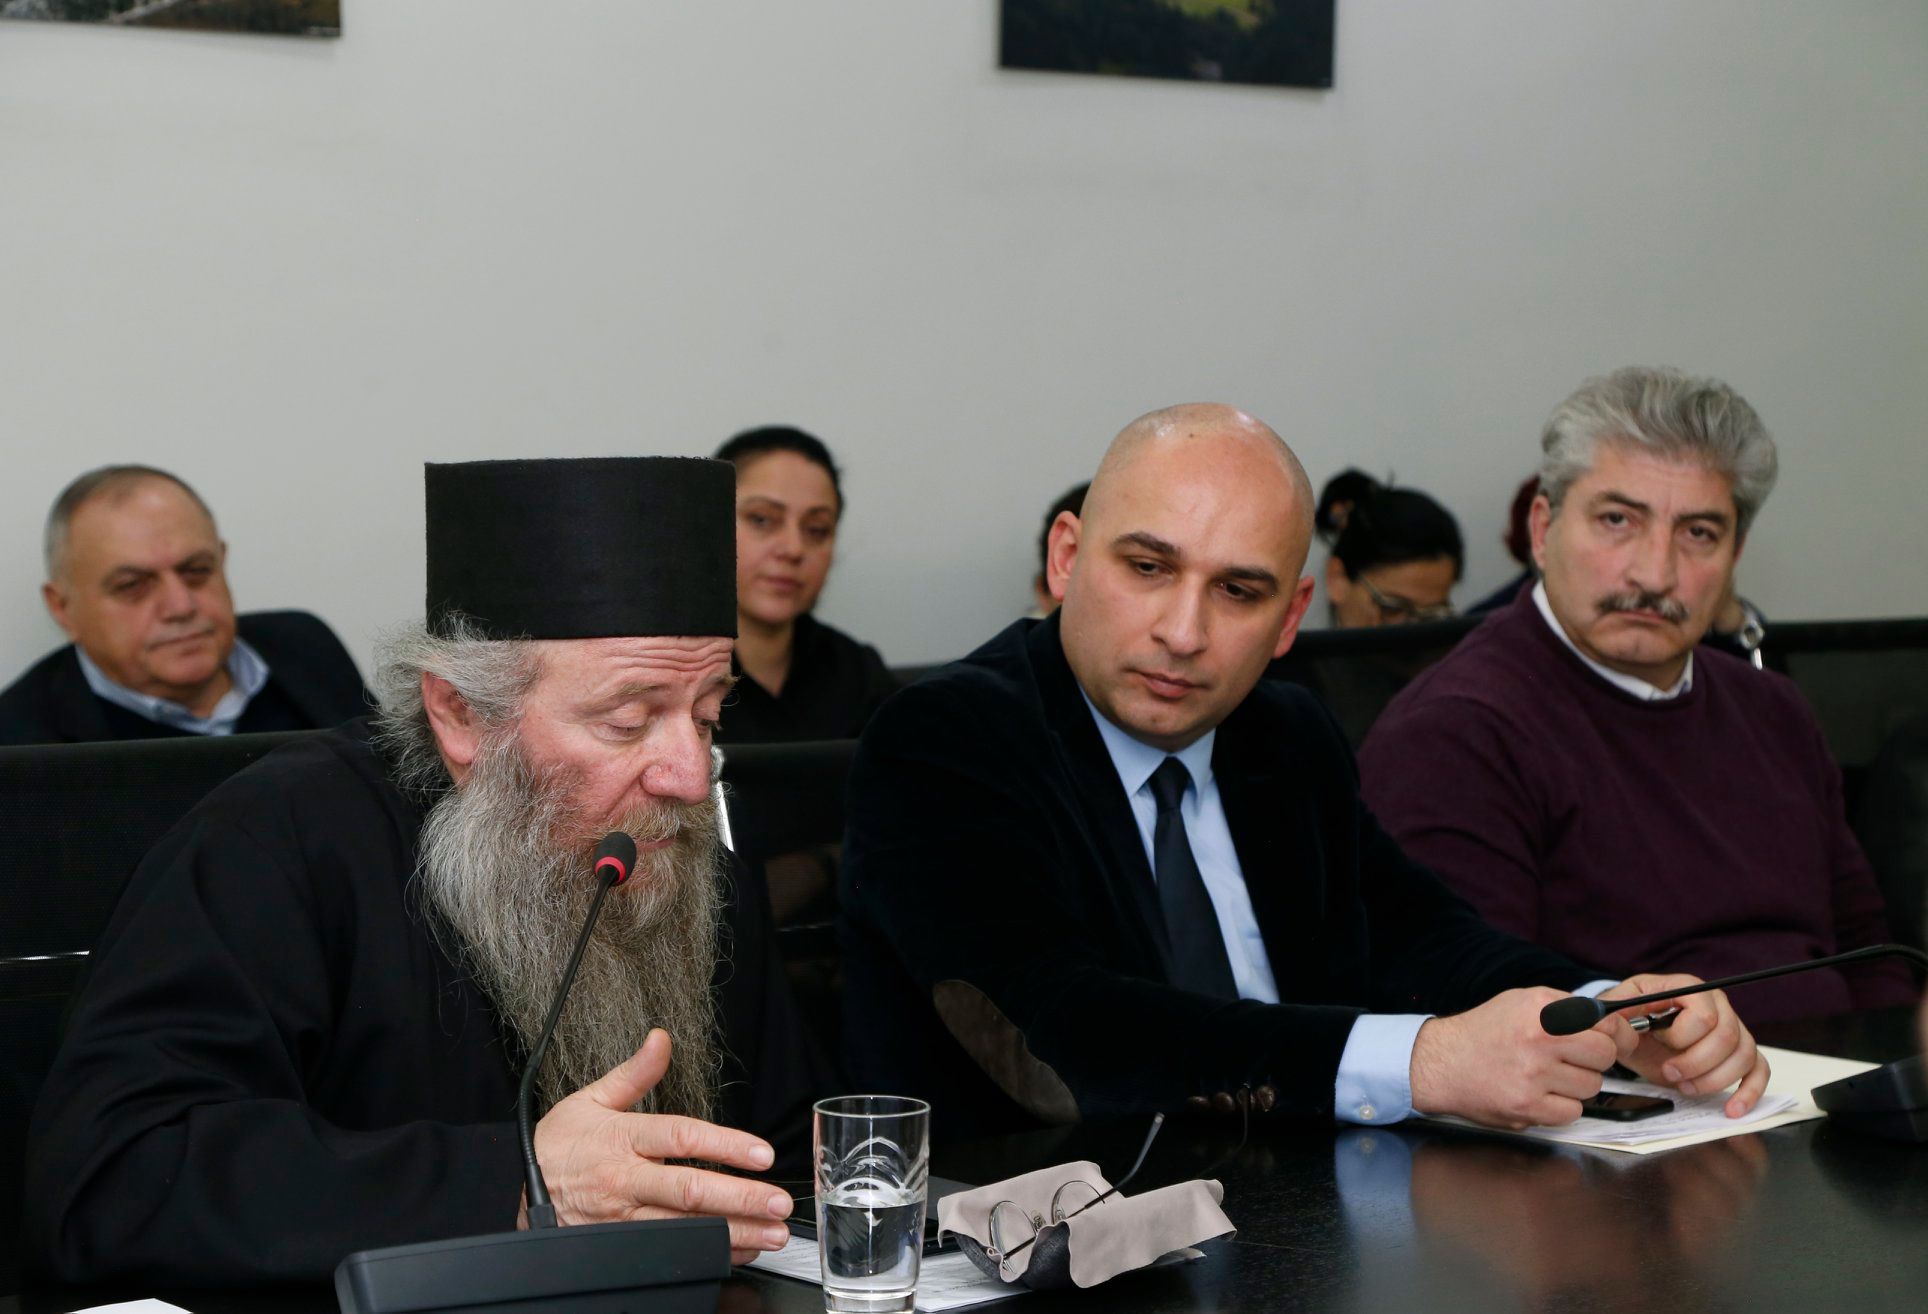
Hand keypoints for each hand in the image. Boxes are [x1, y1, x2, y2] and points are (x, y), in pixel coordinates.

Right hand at [526, 1029, 792, 1263]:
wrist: (514, 1188)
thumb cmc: (558, 1145)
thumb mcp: (592, 1099)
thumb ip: (635, 1073)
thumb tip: (661, 1039)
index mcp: (622, 1138)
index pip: (681, 1137)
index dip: (725, 1145)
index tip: (761, 1153)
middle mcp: (625, 1180)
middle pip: (690, 1190)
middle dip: (741, 1198)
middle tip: (778, 1200)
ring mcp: (623, 1217)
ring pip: (685, 1229)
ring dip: (734, 1232)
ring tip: (772, 1230)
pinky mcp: (620, 1245)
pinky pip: (671, 1252)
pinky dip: (708, 1254)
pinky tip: (739, 1248)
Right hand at [1410, 987, 1619, 1128]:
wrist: (1441, 1062)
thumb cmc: (1484, 1031)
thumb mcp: (1521, 1001)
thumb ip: (1565, 1007)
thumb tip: (1610, 1021)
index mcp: (1542, 1009)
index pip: (1606, 1022)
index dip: (1617, 1034)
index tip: (1616, 1040)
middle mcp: (1540, 1039)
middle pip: (1605, 1055)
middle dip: (1596, 1059)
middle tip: (1575, 1059)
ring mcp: (1534, 1075)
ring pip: (1592, 1086)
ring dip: (1576, 1084)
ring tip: (1548, 1076)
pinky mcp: (1528, 1107)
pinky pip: (1572, 1112)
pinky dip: (1561, 1107)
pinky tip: (1541, 1095)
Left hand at [1594, 974, 1768, 1117]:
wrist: (1634, 1033)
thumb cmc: (1628, 1019)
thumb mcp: (1617, 1011)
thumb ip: (1620, 1012)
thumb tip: (1622, 1016)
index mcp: (1689, 989)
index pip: (1704, 1016)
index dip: (1681, 1037)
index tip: (1658, 1041)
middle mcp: (1718, 1005)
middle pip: (1728, 1038)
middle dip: (1696, 1063)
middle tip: (1670, 1072)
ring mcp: (1733, 1029)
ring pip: (1744, 1056)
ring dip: (1714, 1079)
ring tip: (1686, 1087)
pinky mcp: (1738, 1054)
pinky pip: (1759, 1069)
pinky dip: (1750, 1091)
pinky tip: (1734, 1109)